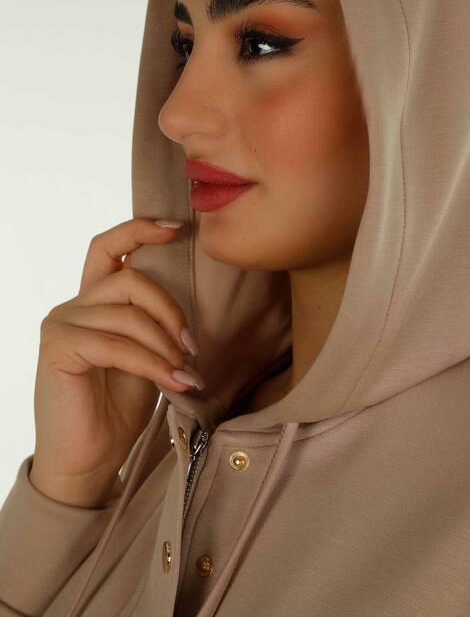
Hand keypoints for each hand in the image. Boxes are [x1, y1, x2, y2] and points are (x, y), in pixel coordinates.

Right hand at [30, 217, 202, 506]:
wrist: (90, 458)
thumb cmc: (118, 407)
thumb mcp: (146, 355)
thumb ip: (155, 324)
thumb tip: (192, 306)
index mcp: (94, 301)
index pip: (108, 248)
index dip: (139, 231)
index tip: (177, 228)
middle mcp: (74, 306)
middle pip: (130, 279)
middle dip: (170, 308)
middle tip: (192, 346)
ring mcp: (62, 324)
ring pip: (128, 313)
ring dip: (165, 344)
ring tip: (185, 371)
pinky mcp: (59, 348)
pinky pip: (117, 344)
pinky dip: (152, 363)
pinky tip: (174, 381)